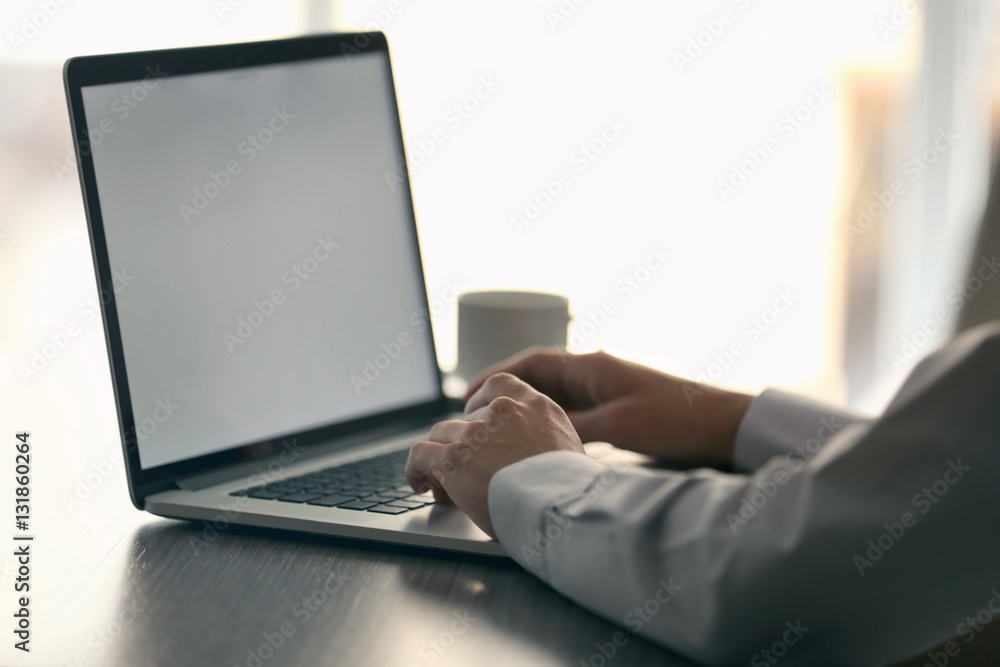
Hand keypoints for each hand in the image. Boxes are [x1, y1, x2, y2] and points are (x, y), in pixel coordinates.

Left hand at [405, 372, 584, 538]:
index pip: (497, 386)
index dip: (479, 404)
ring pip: (440, 435)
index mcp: (535, 406)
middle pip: (465, 417)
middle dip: (461, 441)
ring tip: (441, 482)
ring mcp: (475, 433)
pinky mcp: (453, 458)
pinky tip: (421, 483)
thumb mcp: (569, 449)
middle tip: (464, 467)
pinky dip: (416, 469)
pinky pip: (420, 455)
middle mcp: (503, 411)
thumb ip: (544, 439)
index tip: (474, 420)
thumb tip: (529, 456)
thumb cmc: (570, 493)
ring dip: (440, 456)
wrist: (560, 508)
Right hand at [463, 347, 753, 467]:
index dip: (495, 375)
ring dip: (526, 408)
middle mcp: (596, 372)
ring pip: (555, 395)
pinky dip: (551, 420)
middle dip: (504, 393)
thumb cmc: (676, 420)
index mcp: (592, 366)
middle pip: (538, 377)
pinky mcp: (620, 409)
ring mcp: (608, 390)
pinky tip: (540, 438)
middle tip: (475, 415)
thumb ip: (573, 426)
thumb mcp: (618, 425)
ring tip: (497, 428)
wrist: (724, 427)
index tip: (467, 394)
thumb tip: (533, 432)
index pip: (531, 363)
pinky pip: (574, 410)